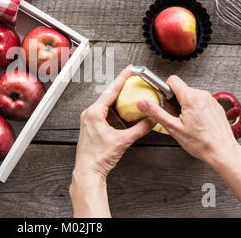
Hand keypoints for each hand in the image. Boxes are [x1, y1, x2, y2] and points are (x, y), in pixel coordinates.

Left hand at [73, 66, 154, 181]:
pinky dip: (115, 111)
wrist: (88, 171)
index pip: (110, 91)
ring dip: (119, 100)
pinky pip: (105, 113)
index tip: (129, 70)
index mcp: (94, 113)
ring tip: (131, 93)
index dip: (122, 79)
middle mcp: (89, 114)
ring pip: (107, 105)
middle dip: (121, 87)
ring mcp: (89, 120)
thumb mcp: (123, 140)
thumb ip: (140, 129)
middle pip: (108, 95)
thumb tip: (152, 120)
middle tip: (132, 79)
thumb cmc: (98, 158)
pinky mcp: (92, 126)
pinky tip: (124, 111)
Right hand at [136, 75, 239, 165]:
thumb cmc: (201, 143)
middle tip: (177, 118)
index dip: (165, 90)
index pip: (172, 80)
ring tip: (188, 122)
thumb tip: (142, 103)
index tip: (165, 101)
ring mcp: (211, 100)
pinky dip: (196, 109)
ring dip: (186, 106)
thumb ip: (156, 112)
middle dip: (175, 101)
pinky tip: (197, 123)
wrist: (222, 151)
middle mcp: (202, 95)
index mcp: (191, 98)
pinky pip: (200, 101)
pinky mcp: (216, 106)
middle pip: (181, 89)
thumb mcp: (173, 128)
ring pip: (190, 96)